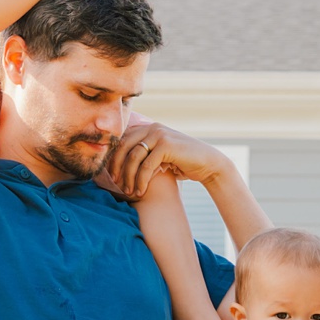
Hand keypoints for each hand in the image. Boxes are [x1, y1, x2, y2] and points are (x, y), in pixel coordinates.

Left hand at [104, 121, 235, 200]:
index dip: (113, 158)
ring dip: (129, 177)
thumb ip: (143, 158)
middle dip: (117, 167)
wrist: (208, 164)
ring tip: (129, 191)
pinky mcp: (166, 144)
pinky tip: (141, 191)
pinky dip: (141, 180)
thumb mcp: (158, 158)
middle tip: (116, 184)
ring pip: (133, 157)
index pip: (122, 141)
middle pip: (123, 147)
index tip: (111, 176)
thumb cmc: (182, 163)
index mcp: (148, 128)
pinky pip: (146, 165)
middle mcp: (152, 128)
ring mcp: (159, 134)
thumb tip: (118, 170)